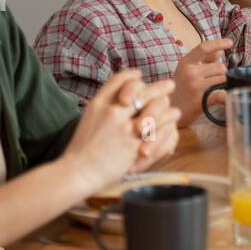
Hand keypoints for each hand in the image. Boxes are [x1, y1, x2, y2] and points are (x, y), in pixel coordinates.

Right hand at [61, 70, 175, 193]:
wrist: (76, 173)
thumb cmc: (81, 149)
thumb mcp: (89, 119)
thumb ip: (105, 106)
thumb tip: (124, 96)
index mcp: (98, 103)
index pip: (120, 79)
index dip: (133, 76)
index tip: (141, 76)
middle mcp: (112, 112)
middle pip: (142, 90)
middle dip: (160, 87)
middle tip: (170, 86)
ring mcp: (124, 128)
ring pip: (155, 108)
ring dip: (167, 109)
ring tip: (174, 111)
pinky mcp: (134, 145)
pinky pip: (159, 130)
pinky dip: (167, 127)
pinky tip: (170, 126)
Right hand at [171, 38, 232, 126]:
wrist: (167, 111)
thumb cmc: (179, 89)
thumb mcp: (186, 70)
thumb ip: (204, 60)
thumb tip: (220, 51)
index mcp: (186, 63)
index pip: (204, 48)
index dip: (218, 43)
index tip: (230, 42)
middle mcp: (190, 72)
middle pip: (220, 67)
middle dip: (221, 74)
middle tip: (211, 81)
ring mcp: (195, 86)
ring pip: (223, 80)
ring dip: (222, 85)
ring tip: (211, 90)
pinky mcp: (201, 100)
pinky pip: (222, 94)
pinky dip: (225, 96)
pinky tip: (220, 98)